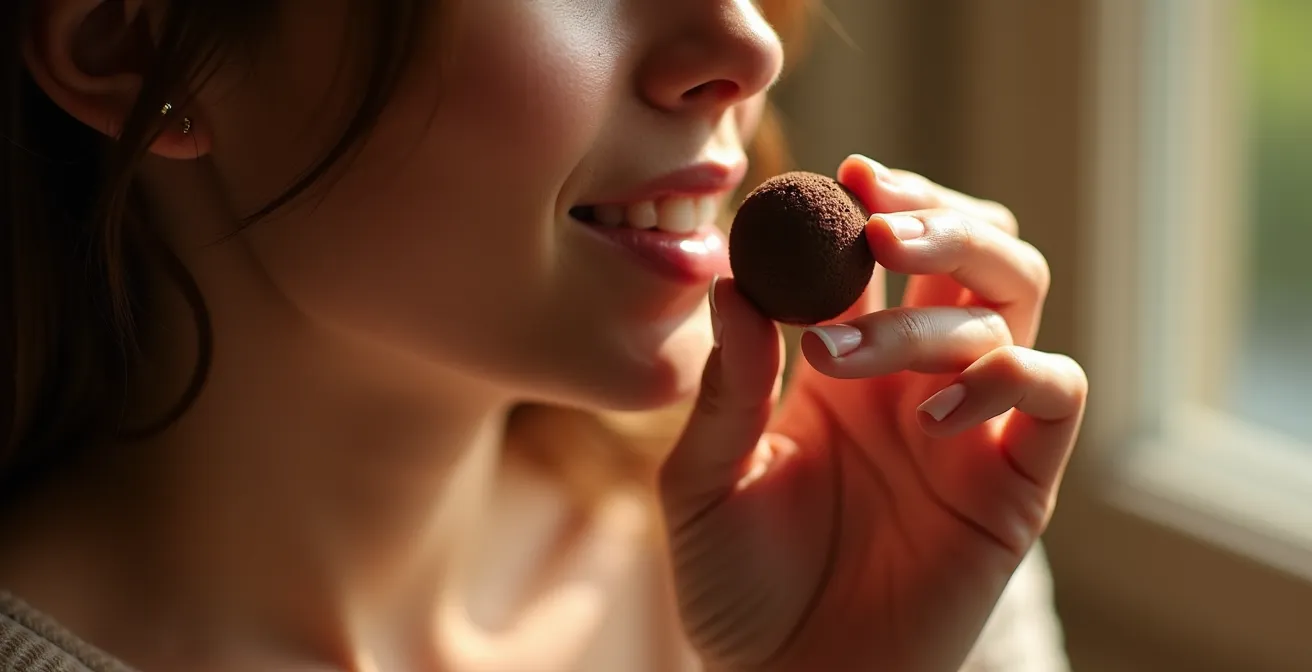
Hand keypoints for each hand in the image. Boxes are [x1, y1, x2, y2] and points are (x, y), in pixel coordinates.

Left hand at [658, 155, 1086, 671]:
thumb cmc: (736, 583)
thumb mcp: (704, 481)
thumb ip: (725, 389)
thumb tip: (733, 285)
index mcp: (844, 361)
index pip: (883, 252)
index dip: (876, 203)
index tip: (846, 173)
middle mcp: (916, 379)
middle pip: (972, 253)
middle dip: (938, 221)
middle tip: (880, 226)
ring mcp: (971, 425)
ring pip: (1012, 304)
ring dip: (945, 302)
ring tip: (849, 354)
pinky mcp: (1014, 484)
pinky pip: (1055, 394)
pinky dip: (1015, 373)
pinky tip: (934, 409)